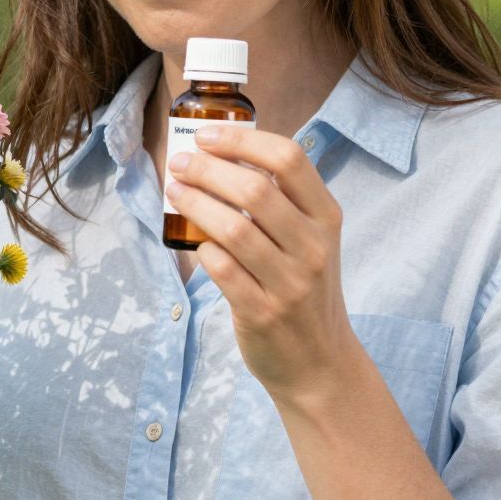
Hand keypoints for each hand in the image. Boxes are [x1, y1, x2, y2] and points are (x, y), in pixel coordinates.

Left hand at [166, 122, 353, 403]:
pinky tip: (190, 241)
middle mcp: (313, 247)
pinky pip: (222, 269)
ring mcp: (290, 282)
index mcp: (326, 218)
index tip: (205, 136)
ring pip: (233, 229)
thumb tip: (222, 156)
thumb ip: (282, 203)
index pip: (289, 160)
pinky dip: (201, 249)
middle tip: (179, 163)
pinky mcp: (262, 312)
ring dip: (195, 204)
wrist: (320, 363)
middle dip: (207, 169)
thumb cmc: (305, 291)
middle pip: (255, 190)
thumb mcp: (311, 241)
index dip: (241, 142)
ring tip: (174, 191)